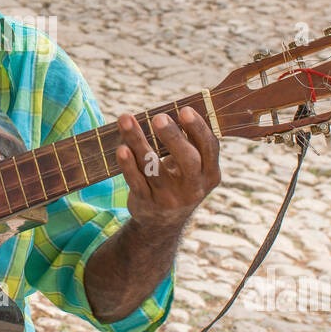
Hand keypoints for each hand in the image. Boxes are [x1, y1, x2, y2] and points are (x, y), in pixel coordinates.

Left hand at [114, 108, 220, 229]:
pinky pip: (136, 182)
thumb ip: (189, 143)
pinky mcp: (147, 203)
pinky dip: (128, 165)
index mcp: (210, 173)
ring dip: (139, 142)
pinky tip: (121, 148)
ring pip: (154, 168)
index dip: (198, 129)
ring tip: (126, 120)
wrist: (162, 223)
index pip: (210, 148)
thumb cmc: (179, 180)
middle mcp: (193, 187)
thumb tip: (176, 108)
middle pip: (187, 160)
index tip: (185, 110)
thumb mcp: (192, 167)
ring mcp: (170, 197)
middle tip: (158, 117)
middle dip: (173, 137)